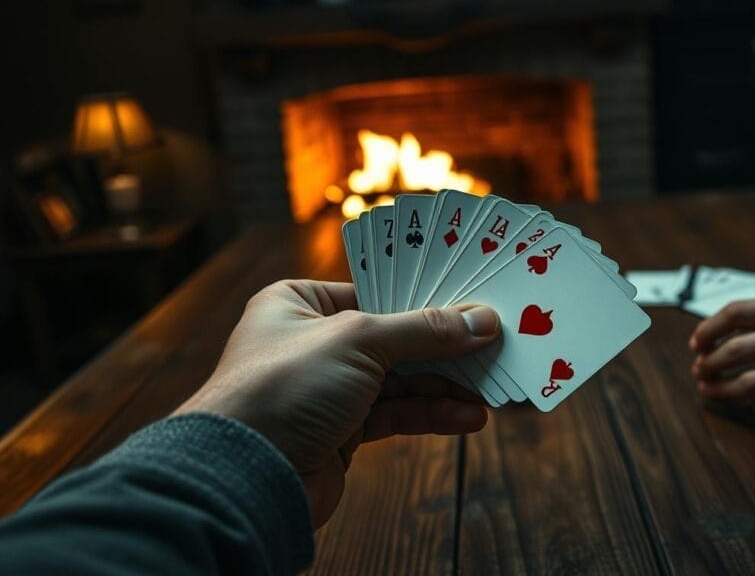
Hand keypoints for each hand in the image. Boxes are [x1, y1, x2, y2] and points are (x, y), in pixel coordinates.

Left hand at [175, 280, 499, 526]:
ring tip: (491, 388)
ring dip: (445, 385)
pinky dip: (430, 414)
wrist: (243, 478)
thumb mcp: (359, 342)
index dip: (425, 298)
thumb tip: (482, 320)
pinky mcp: (340, 431)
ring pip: (399, 380)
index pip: (374, 292)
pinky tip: (467, 417)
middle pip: (393, 337)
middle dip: (444, 345)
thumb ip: (423, 331)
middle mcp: (311, 343)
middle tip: (494, 345)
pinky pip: (395, 415)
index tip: (474, 301)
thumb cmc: (284, 388)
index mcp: (298, 304)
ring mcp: (327, 390)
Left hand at [689, 294, 754, 417]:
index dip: (708, 329)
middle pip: (734, 350)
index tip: (697, 342)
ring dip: (722, 389)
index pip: (736, 313)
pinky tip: (751, 403)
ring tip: (710, 391)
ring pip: (748, 383)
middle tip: (698, 371)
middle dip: (708, 364)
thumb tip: (731, 331)